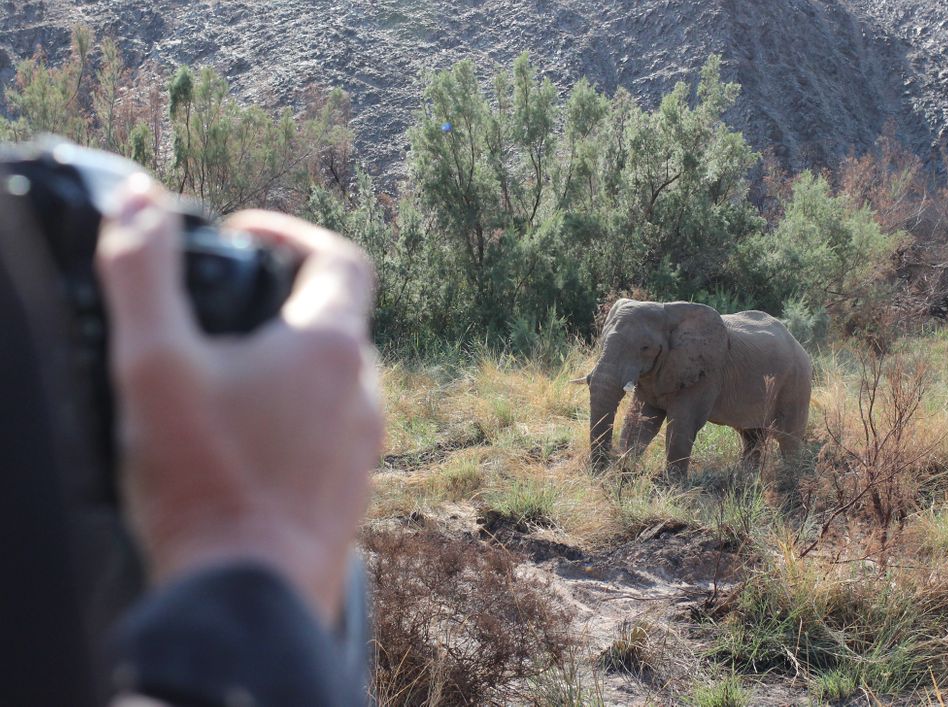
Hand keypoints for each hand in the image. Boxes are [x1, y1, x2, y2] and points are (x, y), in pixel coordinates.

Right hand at [96, 175, 382, 623]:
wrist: (248, 598)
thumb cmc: (206, 484)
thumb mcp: (153, 364)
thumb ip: (141, 273)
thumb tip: (138, 201)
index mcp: (331, 347)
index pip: (340, 256)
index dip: (292, 233)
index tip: (244, 236)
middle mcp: (364, 389)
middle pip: (335, 316)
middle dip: (280, 300)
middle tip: (219, 308)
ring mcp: (363, 442)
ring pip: (332, 376)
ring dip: (284, 359)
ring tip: (220, 376)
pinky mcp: (350, 486)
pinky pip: (328, 427)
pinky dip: (291, 412)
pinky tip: (239, 438)